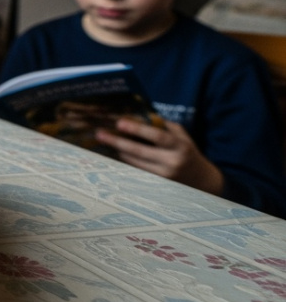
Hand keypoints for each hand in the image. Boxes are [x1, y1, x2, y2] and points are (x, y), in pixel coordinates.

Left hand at [95, 118, 224, 195]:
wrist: (201, 180)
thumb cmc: (186, 151)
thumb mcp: (181, 136)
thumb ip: (162, 126)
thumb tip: (137, 116)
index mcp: (180, 146)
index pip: (157, 136)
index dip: (138, 129)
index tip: (119, 123)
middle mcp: (172, 162)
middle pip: (140, 151)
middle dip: (118, 142)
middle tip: (100, 134)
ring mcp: (164, 176)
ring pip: (135, 162)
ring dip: (119, 151)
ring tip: (104, 140)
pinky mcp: (157, 184)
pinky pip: (137, 170)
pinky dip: (125, 160)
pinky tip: (115, 152)